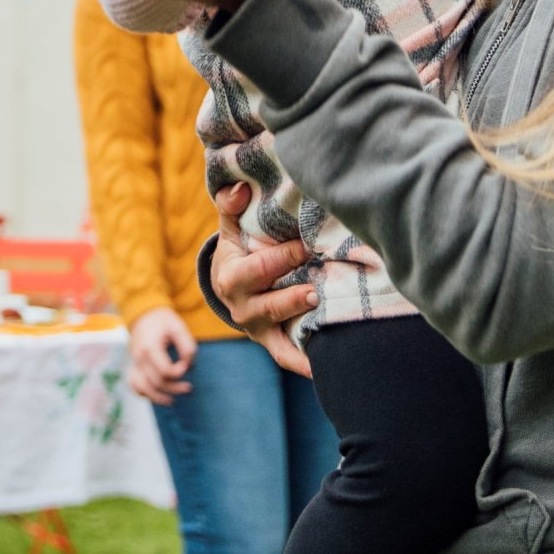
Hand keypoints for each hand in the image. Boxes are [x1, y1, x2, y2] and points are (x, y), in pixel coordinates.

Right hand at [125, 307, 199, 405]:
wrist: (144, 314)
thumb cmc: (163, 321)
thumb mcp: (178, 327)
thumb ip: (187, 346)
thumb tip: (189, 365)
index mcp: (150, 347)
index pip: (164, 371)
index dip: (179, 372)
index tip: (187, 365)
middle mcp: (139, 357)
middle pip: (156, 382)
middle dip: (174, 388)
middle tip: (189, 387)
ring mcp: (135, 363)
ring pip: (143, 388)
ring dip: (158, 397)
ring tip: (172, 401)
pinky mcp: (133, 366)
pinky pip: (134, 385)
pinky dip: (143, 393)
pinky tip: (157, 396)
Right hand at [209, 183, 315, 377]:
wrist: (229, 284)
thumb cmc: (238, 249)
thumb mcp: (230, 227)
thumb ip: (231, 205)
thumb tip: (240, 188)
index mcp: (230, 278)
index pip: (256, 270)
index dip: (281, 258)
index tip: (306, 245)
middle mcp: (241, 308)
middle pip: (266, 306)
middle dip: (292, 297)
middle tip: (316, 289)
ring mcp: (257, 329)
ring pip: (277, 334)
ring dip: (301, 326)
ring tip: (322, 314)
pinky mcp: (272, 342)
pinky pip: (286, 356)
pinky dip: (303, 363)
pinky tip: (323, 366)